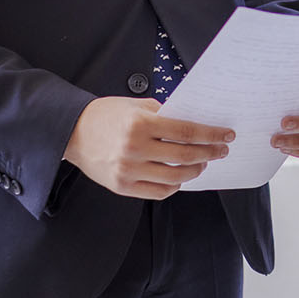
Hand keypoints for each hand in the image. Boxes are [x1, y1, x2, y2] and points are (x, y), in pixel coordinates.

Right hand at [63, 96, 231, 199]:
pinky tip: (180, 177)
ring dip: (195, 171)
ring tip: (202, 163)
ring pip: (175, 177)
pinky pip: (158, 192)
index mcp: (140, 124)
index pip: (186, 132)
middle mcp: (134, 149)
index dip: (211, 135)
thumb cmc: (104, 115)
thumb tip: (194, 124)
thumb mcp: (136, 105)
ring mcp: (128, 171)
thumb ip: (164, 114)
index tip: (226, 135)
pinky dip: (174, 186)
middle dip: (210, 153)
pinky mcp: (121, 187)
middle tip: (221, 150)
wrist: (71, 132)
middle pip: (185, 156)